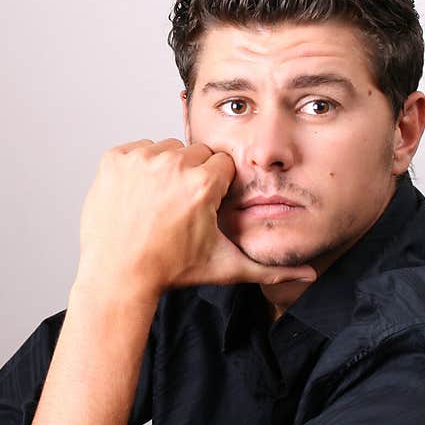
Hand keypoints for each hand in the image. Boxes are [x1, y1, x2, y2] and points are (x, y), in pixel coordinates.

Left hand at [73, 138, 315, 300]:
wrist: (118, 276)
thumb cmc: (171, 271)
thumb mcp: (226, 267)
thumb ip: (270, 268)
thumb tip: (309, 274)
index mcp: (204, 184)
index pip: (222, 165)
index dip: (216, 186)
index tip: (203, 207)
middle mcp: (173, 164)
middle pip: (196, 154)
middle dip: (193, 176)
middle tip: (180, 208)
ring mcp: (141, 159)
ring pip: (167, 149)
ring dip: (167, 169)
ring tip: (160, 202)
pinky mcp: (115, 159)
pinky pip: (138, 150)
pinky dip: (139, 168)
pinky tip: (140, 197)